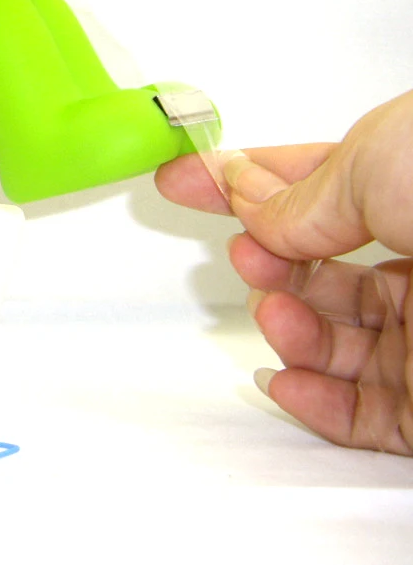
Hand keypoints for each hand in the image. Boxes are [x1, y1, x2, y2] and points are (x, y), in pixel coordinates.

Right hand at [155, 90, 412, 453]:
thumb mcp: (376, 160)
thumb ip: (303, 194)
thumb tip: (249, 202)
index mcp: (410, 186)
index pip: (307, 186)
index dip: (238, 180)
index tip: (182, 179)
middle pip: (318, 266)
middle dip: (265, 256)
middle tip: (243, 248)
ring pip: (337, 339)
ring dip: (286, 323)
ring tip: (275, 306)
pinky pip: (368, 412)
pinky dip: (315, 400)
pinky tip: (282, 375)